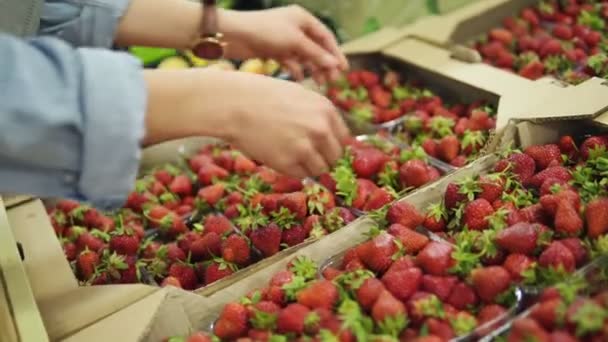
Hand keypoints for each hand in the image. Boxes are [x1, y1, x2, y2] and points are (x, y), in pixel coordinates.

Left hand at [220, 6, 348, 83]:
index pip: (326, 36)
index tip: (344, 70)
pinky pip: (290, 61)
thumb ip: (315, 54)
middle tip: (332, 81)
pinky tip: (300, 79)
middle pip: (316, 48)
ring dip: (312, 68)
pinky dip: (295, 70)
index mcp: (303, 19)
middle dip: (324, 64)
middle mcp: (295, 28)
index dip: (335, 53)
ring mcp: (284, 39)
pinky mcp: (273, 50)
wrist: (233, 35)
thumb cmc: (265, 31)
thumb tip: (335, 65)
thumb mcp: (294, 42)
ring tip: (319, 83)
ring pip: (304, 56)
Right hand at [222, 72, 350, 177]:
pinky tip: (278, 157)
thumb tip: (329, 134)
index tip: (321, 147)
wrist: (234, 104)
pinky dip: (293, 171)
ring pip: (321, 169)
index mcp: (326, 109)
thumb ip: (316, 113)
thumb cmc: (261, 95)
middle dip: (323, 158)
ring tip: (290, 155)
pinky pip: (301, 175)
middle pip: (335, 156)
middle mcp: (321, 129)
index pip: (343, 138)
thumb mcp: (298, 94)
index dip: (331, 144)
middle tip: (305, 155)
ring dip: (309, 166)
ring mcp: (306, 147)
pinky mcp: (288, 162)